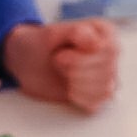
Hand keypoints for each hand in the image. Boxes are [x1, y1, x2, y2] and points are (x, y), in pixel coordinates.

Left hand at [2, 20, 119, 112]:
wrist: (26, 62)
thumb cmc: (40, 44)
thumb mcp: (53, 32)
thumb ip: (75, 32)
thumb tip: (95, 43)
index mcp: (104, 32)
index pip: (110, 50)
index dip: (83, 58)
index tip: (60, 55)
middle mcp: (109, 54)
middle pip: (108, 71)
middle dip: (77, 72)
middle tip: (57, 63)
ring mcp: (105, 75)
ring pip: (106, 90)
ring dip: (79, 86)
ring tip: (63, 75)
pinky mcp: (94, 94)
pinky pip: (97, 104)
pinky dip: (80, 100)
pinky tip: (68, 90)